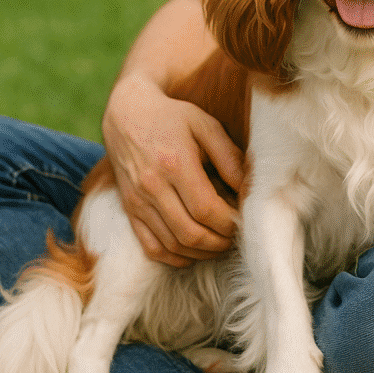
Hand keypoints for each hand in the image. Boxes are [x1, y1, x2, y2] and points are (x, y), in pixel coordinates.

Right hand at [102, 74, 244, 266]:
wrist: (126, 115)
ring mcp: (138, 201)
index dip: (229, 223)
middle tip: (236, 237)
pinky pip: (151, 247)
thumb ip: (229, 157)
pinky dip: (175, 257)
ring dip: (201, 253)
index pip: (206, 210)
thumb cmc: (172, 118)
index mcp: (175, 164)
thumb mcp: (205, 125)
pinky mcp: (129, 210)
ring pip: (172, 245)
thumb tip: (248, 189)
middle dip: (219, 243)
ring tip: (220, 244)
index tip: (243, 221)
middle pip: (190, 233)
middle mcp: (152, 187)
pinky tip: (194, 251)